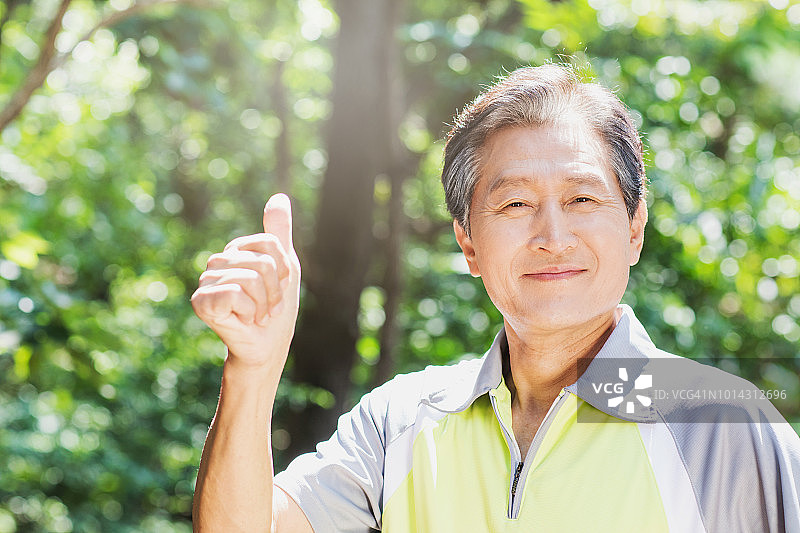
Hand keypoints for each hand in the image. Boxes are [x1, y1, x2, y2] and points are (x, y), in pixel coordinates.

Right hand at [191, 193, 300, 370]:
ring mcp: (206, 282)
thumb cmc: (275, 310)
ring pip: (252, 278)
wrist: (267, 347)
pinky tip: (242, 321)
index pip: (270, 244)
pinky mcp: (201, 302)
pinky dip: (250, 311)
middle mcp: (216, 262)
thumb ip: (279, 232)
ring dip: (264, 304)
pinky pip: (237, 293)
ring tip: (256, 316)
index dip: (282, 270)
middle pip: (263, 262)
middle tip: (267, 308)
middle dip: (275, 290)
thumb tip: (279, 196)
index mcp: (235, 251)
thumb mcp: (284, 267)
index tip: (278, 288)